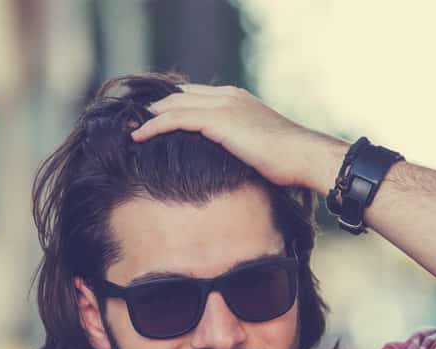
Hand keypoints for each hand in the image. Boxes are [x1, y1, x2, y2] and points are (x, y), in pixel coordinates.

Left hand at [130, 83, 343, 188]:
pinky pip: (174, 119)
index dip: (177, 105)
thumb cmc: (291, 161)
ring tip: (132, 129)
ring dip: (150, 116)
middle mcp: (229, 97)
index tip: (158, 118)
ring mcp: (223, 106)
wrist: (303, 156)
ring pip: (173, 105)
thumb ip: (245, 147)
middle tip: (138, 122)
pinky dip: (154, 126)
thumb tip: (236, 166)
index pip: (199, 96)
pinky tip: (139, 136)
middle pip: (181, 95)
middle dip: (159, 106)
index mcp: (240, 100)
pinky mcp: (217, 121)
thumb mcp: (263, 149)